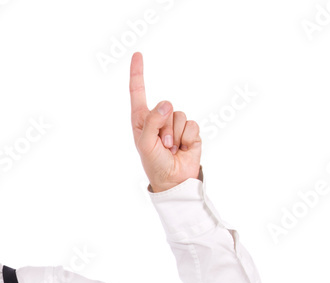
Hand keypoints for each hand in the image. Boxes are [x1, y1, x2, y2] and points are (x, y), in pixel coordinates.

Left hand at [129, 51, 200, 192]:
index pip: (138, 92)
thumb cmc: (154, 163)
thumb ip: (152, 122)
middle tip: (162, 145)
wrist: (174, 180)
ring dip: (175, 135)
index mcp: (141, 120)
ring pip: (179, 115)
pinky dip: (187, 138)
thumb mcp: (146, 144)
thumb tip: (166, 104)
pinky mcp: (189, 130)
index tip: (137, 54)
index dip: (138, 73)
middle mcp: (158, 118)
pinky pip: (191, 124)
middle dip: (164, 127)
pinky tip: (182, 148)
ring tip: (171, 148)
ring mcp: (174, 123)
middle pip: (165, 106)